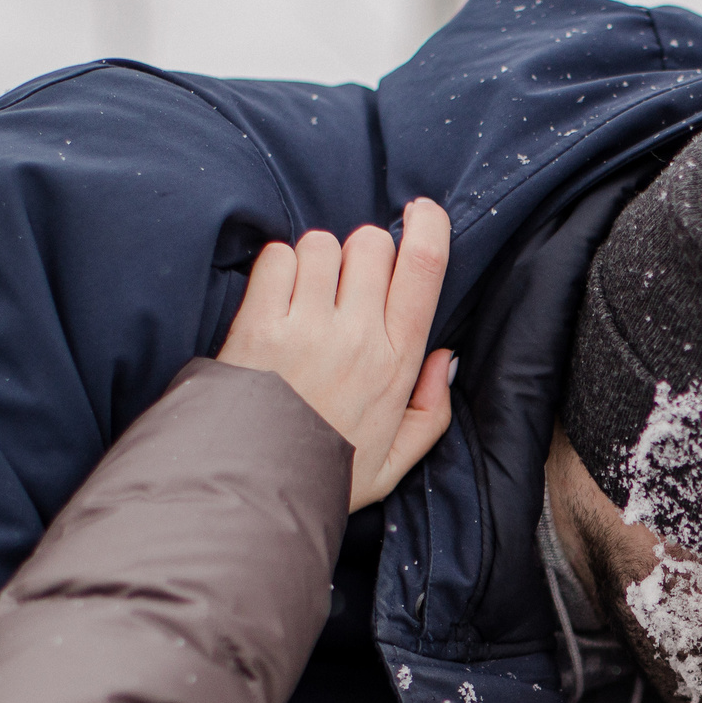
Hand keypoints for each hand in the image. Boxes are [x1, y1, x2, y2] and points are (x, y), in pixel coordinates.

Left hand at [217, 198, 454, 510]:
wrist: (257, 490)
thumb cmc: (327, 474)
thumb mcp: (396, 461)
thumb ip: (431, 412)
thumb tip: (445, 358)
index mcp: (397, 363)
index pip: (425, 269)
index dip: (428, 226)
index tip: (421, 213)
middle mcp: (359, 336)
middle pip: (372, 243)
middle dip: (361, 252)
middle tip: (346, 286)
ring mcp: (308, 327)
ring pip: (321, 244)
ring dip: (315, 262)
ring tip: (306, 299)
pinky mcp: (261, 324)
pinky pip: (277, 258)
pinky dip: (276, 270)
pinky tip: (275, 302)